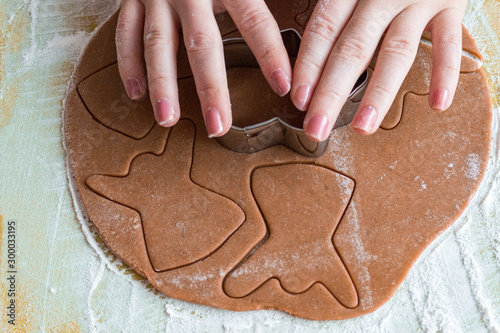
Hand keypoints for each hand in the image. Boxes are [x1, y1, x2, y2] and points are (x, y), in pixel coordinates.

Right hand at [116, 0, 291, 136]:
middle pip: (201, 44)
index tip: (284, 88)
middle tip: (218, 125)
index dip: (270, 55)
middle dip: (210, 88)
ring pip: (158, 44)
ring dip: (163, 84)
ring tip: (169, 120)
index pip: (254, 20)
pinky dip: (128, 63)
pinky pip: (126, 32)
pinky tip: (136, 93)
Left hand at [292, 0, 466, 140]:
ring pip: (395, 52)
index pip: (323, 31)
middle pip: (352, 50)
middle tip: (316, 127)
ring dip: (379, 94)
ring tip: (364, 127)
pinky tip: (436, 104)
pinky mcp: (451, 3)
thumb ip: (333, 8)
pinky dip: (445, 73)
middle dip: (332, 93)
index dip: (309, 67)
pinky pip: (448, 42)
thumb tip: (308, 52)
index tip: (299, 100)